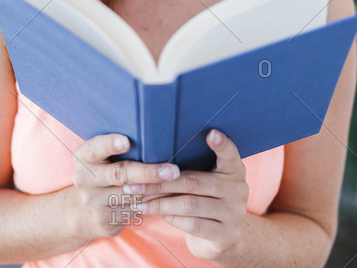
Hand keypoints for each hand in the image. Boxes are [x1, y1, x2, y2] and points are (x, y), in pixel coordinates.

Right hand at [72, 133, 180, 240]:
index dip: (110, 144)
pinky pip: (133, 211)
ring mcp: (93, 202)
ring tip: (178, 184)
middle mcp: (85, 179)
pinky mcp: (104, 220)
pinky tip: (168, 199)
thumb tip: (153, 137)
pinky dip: (152, 204)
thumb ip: (116, 148)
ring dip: (157, 190)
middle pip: (120, 174)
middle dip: (149, 172)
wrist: (84, 210)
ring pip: (131, 195)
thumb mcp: (100, 157)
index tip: (127, 141)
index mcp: (84, 157)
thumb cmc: (102, 172)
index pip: (96, 148)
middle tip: (173, 171)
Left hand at [127, 129, 248, 262]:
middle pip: (194, 181)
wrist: (224, 238)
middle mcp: (237, 189)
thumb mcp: (207, 180)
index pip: (230, 154)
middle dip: (160, 182)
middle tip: (134, 182)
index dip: (222, 143)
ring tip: (138, 200)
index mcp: (234, 170)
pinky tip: (154, 213)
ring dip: (159, 203)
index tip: (210, 132)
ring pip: (189, 205)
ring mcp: (233, 213)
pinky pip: (192, 224)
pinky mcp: (225, 235)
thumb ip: (193, 167)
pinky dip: (169, 218)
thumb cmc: (205, 199)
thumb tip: (154, 156)